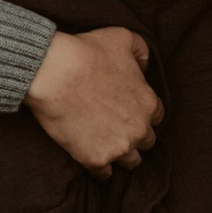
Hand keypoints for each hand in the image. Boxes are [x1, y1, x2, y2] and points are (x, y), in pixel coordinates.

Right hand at [26, 25, 160, 173]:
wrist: (54, 72)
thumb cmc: (87, 52)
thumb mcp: (123, 37)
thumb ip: (141, 51)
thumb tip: (144, 66)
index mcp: (149, 103)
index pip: (157, 117)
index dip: (142, 113)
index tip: (128, 111)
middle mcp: (139, 129)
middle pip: (146, 142)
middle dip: (134, 135)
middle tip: (116, 128)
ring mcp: (119, 147)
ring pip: (130, 162)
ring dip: (121, 154)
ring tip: (107, 147)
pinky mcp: (96, 159)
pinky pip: (105, 175)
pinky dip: (101, 170)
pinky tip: (94, 160)